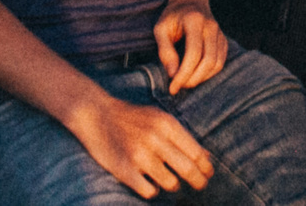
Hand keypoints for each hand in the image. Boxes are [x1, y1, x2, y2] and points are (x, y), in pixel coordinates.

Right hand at [66, 94, 214, 197]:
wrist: (97, 114)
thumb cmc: (133, 118)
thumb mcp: (160, 118)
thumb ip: (182, 136)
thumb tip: (207, 157)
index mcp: (167, 124)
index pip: (196, 152)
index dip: (206, 167)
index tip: (209, 174)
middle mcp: (155, 139)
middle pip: (188, 170)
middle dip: (199, 181)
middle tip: (201, 186)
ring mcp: (139, 155)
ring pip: (171, 183)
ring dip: (173, 185)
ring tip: (170, 181)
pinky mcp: (125, 170)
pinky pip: (150, 191)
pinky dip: (153, 190)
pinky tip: (150, 183)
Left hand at [154, 0, 227, 92]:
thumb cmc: (172, 16)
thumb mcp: (161, 29)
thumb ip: (165, 51)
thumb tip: (172, 74)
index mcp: (195, 21)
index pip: (194, 53)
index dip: (183, 74)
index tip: (172, 87)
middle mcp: (211, 27)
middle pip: (209, 60)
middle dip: (193, 79)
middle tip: (179, 86)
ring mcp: (220, 33)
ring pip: (217, 64)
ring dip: (202, 78)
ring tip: (186, 81)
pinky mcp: (223, 40)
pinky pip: (221, 62)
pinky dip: (209, 73)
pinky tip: (196, 75)